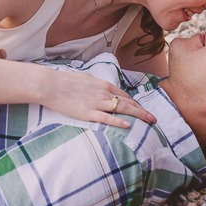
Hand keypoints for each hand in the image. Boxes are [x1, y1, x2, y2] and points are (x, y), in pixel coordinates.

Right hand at [39, 70, 156, 128]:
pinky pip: (106, 118)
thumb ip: (96, 86)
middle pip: (128, 103)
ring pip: (122, 109)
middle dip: (143, 112)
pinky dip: (118, 121)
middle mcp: (104, 93)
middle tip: (154, 119)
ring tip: (149, 123)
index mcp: (103, 85)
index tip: (143, 110)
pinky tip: (128, 125)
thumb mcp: (86, 79)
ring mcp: (96, 103)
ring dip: (138, 116)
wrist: (51, 85)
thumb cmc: (66, 81)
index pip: (125, 95)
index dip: (136, 104)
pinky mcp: (88, 113)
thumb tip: (102, 89)